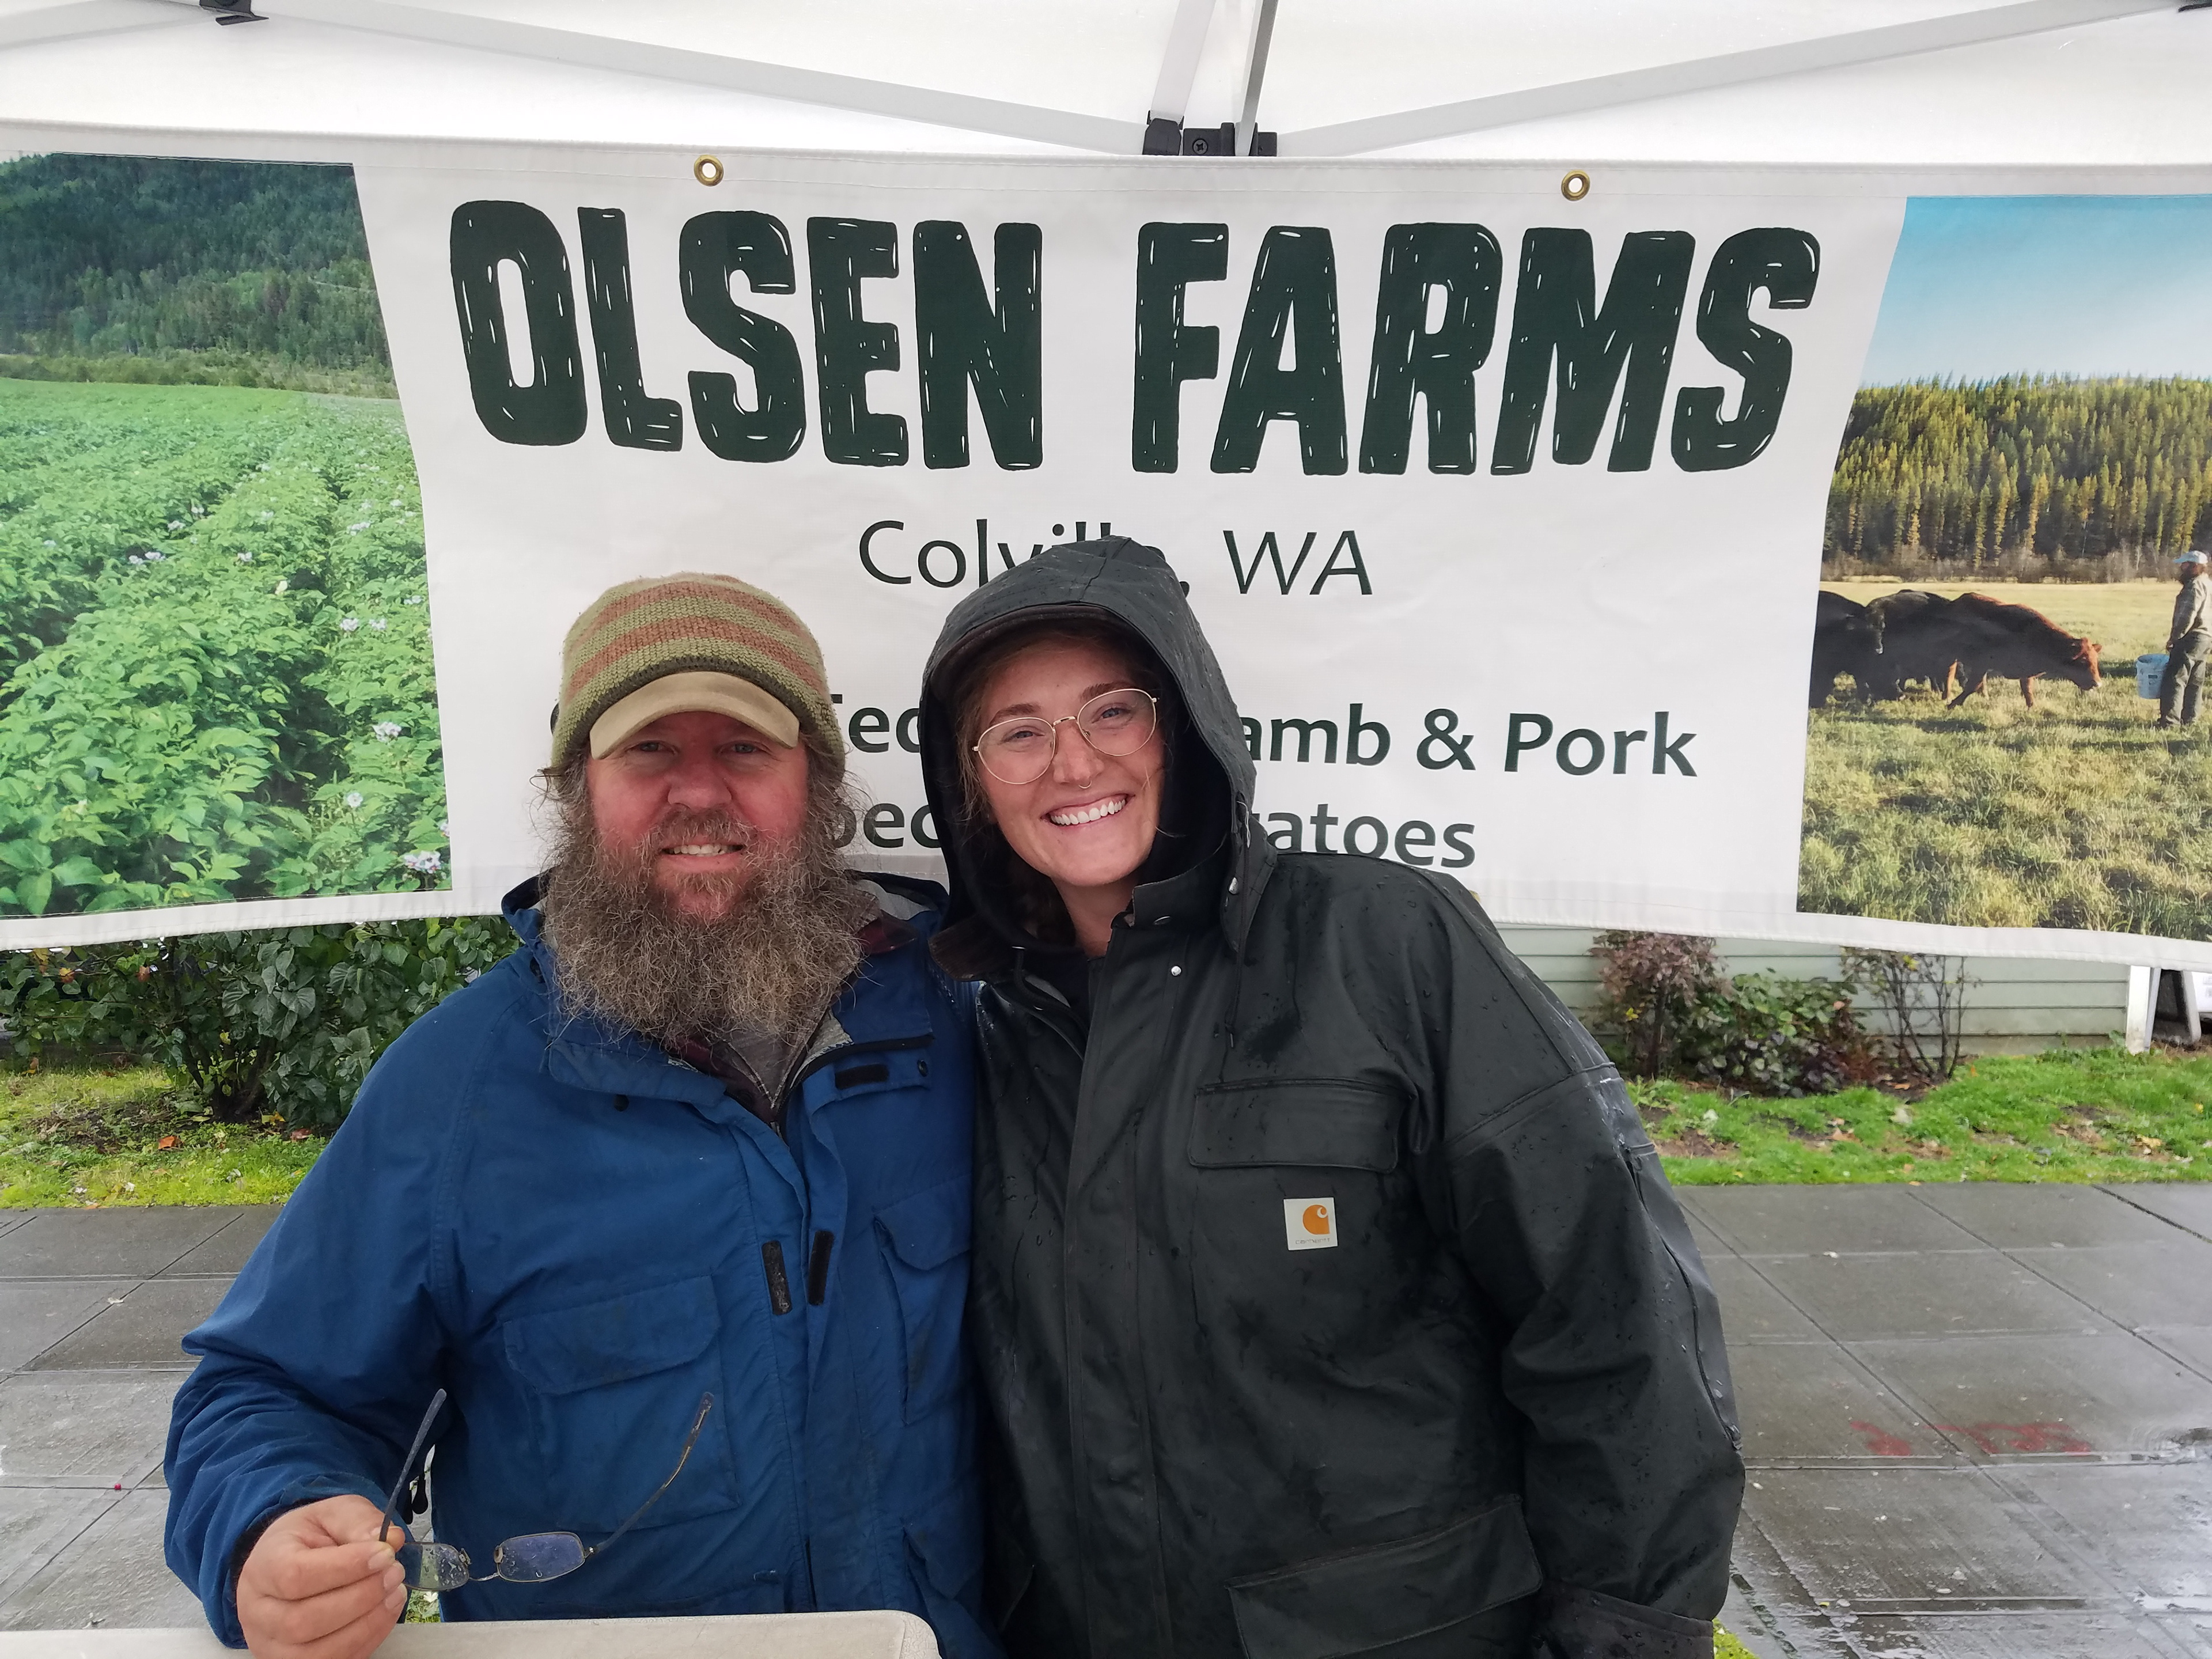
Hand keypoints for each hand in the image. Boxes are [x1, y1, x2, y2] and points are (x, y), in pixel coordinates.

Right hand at [237, 1495, 408, 1658]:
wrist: (285, 1563)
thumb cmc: (309, 1538)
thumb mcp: (331, 1514)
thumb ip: (358, 1522)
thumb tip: (390, 1540)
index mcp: (263, 1567)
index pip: (296, 1576)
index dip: (345, 1568)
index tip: (385, 1554)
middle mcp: (257, 1612)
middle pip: (303, 1621)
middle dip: (359, 1598)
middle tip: (395, 1573)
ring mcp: (270, 1645)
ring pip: (315, 1653)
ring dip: (365, 1625)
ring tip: (395, 1594)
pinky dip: (365, 1642)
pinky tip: (385, 1614)